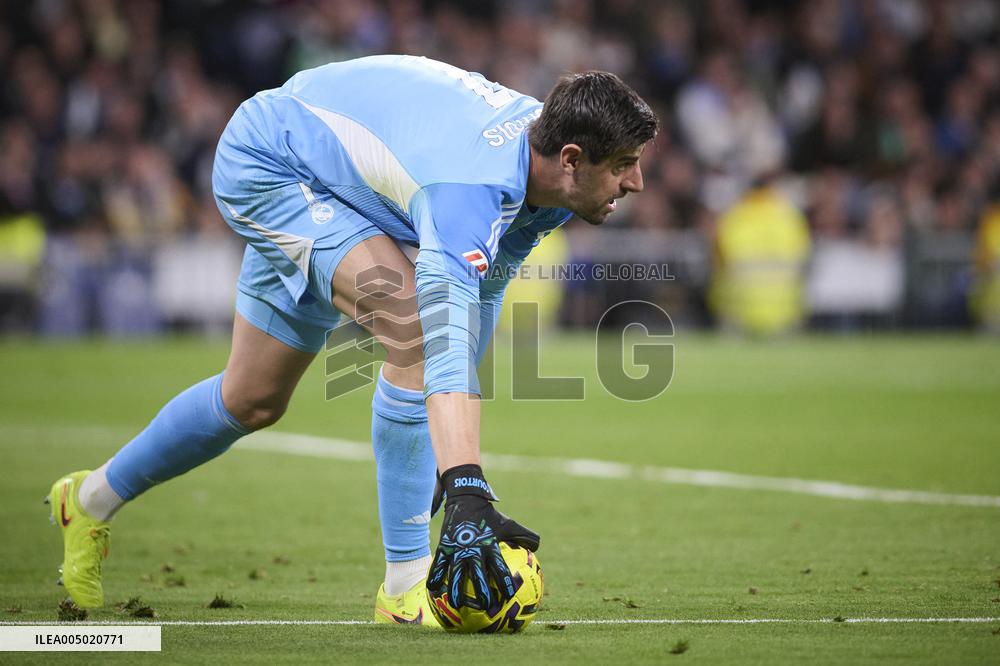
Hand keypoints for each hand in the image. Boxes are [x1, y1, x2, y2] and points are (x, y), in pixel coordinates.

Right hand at [426, 464, 539, 610]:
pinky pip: (438, 564)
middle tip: (485, 607)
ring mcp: (458, 549)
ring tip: (457, 605)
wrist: (466, 499)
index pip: (500, 569)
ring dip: (457, 590)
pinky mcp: (445, 546)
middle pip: (478, 576)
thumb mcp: (509, 524)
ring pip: (456, 574)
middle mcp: (474, 550)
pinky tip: (432, 588)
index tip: (509, 597)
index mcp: (490, 546)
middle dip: (482, 593)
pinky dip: (435, 575)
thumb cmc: (489, 516)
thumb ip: (524, 535)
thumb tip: (538, 546)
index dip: (505, 583)